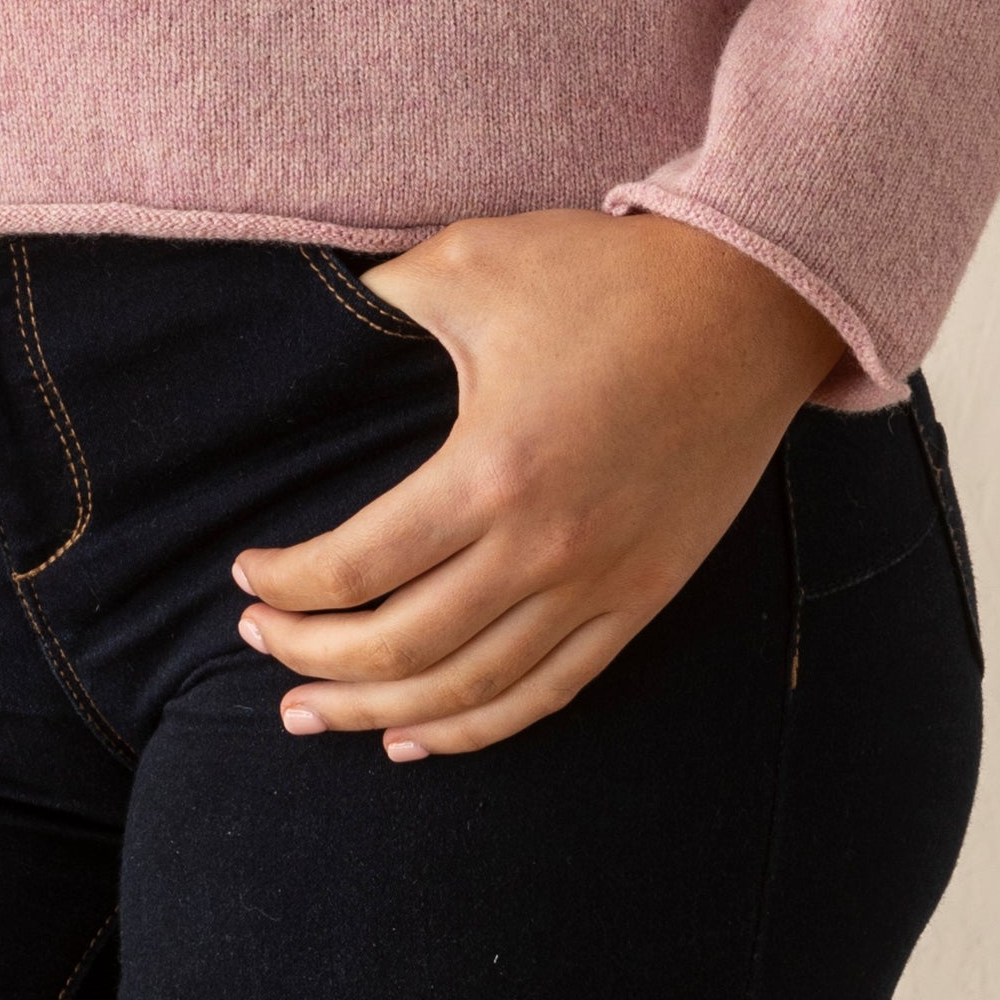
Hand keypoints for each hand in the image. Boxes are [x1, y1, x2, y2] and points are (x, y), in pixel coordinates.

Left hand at [230, 210, 848, 761]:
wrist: (753, 303)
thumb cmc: (606, 274)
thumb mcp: (471, 260)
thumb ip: (379, 298)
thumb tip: (308, 318)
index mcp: (490, 470)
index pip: (356, 566)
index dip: (286, 584)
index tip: (246, 572)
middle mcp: (545, 548)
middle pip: (400, 648)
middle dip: (312, 660)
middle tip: (258, 642)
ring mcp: (602, 584)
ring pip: (469, 691)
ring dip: (378, 715)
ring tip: (311, 714)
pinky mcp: (644, 597)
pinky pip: (550, 693)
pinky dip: (476, 728)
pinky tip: (417, 739)